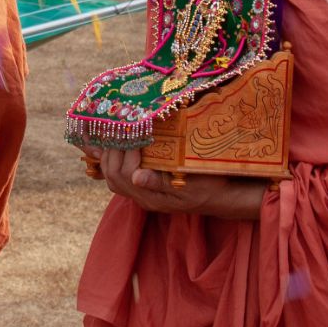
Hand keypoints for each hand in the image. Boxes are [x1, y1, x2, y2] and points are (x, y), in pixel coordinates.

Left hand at [96, 146, 265, 217]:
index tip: (135, 132)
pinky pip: (118, 177)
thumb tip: (136, 177)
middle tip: (121, 128)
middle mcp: (143, 198)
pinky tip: (108, 146)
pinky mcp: (144, 188)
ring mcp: (142, 194)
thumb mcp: (190, 183)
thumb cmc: (209, 186)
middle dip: (113, 151)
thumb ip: (162, 181)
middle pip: (114, 176)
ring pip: (112, 178)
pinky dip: (110, 161)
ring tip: (115, 134)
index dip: (126, 152)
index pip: (126, 175)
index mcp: (152, 197)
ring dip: (108, 155)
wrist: (219, 197)